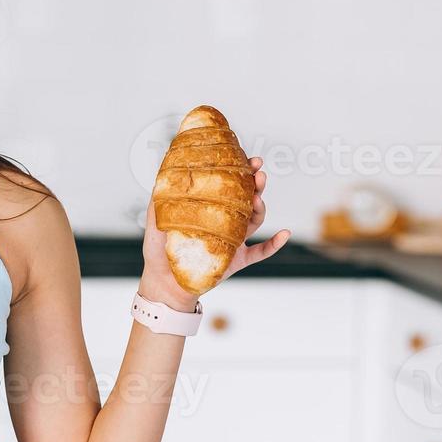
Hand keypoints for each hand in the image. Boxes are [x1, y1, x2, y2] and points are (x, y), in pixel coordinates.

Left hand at [141, 155, 290, 304]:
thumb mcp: (157, 223)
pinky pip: (261, 252)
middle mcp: (226, 223)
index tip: (245, 158)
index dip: (239, 172)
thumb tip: (162, 179)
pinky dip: (275, 244)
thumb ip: (159, 203)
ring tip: (257, 198)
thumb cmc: (160, 253)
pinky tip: (284, 234)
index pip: (229, 187)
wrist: (164, 284)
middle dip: (255, 183)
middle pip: (247, 198)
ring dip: (261, 206)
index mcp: (211, 210)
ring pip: (255, 220)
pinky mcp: (238, 261)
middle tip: (258, 171)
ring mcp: (234, 242)